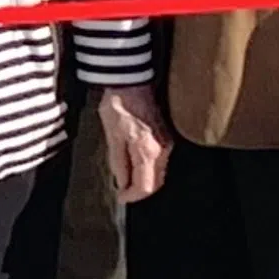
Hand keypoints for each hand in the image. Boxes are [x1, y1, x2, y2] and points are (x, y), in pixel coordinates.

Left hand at [98, 83, 172, 207]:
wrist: (131, 81)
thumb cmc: (118, 105)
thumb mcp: (112, 136)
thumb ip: (118, 162)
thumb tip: (121, 183)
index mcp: (148, 151)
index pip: (145, 186)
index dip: (132, 196)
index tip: (119, 197)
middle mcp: (162, 150)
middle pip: (155, 183)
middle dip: (139, 191)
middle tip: (122, 192)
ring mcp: (167, 143)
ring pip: (159, 173)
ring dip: (144, 180)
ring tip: (126, 180)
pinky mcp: (166, 136)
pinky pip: (159, 161)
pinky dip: (148, 169)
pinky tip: (135, 165)